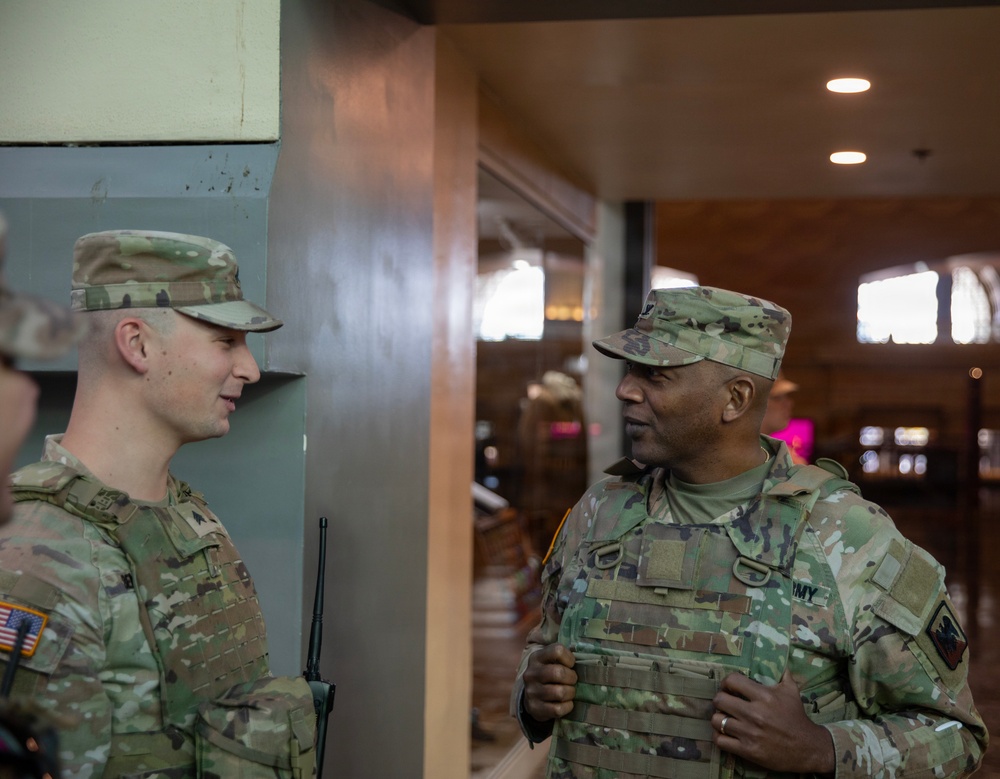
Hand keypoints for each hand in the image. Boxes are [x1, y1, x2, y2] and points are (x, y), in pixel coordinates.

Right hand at [522, 643, 576, 722]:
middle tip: (573, 680)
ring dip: (570, 693)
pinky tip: (566, 703)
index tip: (571, 665)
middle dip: (572, 678)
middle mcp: (531, 673)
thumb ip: (563, 657)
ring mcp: (531, 692)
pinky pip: (558, 709)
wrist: (532, 696)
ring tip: (570, 692)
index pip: (557, 650)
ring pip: (560, 692)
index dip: (569, 658)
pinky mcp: (535, 708)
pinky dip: (567, 707)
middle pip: (558, 673)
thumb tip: (586, 660)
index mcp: (536, 657)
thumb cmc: (549, 675)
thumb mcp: (550, 661)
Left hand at [711, 669, 834, 775]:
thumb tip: (778, 658)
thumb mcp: (792, 692)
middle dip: (719, 700)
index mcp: (764, 696)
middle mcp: (755, 714)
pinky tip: (724, 733)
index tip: (728, 687)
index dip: (726, 682)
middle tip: (724, 703)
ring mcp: (750, 733)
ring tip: (723, 718)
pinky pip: (720, 741)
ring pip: (717, 720)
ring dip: (718, 718)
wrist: (808, 748)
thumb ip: (782, 673)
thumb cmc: (797, 718)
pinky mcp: (748, 750)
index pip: (732, 681)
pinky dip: (718, 736)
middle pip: (719, 700)